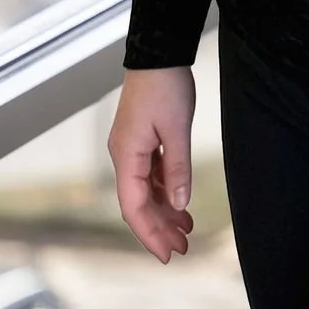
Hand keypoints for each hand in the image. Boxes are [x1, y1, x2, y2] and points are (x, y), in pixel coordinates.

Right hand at [107, 65, 196, 263]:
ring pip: (145, 190)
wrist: (158, 53)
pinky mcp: (141, 140)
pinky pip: (150, 174)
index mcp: (126, 156)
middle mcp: (123, 156)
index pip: (134, 207)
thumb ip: (178, 167)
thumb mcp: (177, 128)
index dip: (150, 234)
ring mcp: (131, 148)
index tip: (166, 254)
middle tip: (182, 249)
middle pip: (138, 203)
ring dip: (164, 211)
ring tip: (185, 230)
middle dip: (159, 228)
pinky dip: (165, 190)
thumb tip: (180, 203)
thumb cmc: (164, 85)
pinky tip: (179, 200)